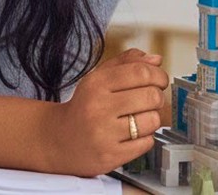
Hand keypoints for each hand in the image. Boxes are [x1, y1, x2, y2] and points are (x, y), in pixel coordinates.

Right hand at [45, 49, 168, 175]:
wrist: (57, 140)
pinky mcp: (109, 157)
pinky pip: (146, 143)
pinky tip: (132, 135)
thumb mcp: (100, 77)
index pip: (141, 72)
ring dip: (152, 119)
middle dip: (157, 97)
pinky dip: (146, 138)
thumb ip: (128, 62)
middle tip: (150, 100)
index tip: (160, 80)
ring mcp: (103, 135)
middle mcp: (98, 108)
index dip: (159, 75)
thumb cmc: (85, 106)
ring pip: (152, 120)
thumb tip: (156, 60)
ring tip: (140, 118)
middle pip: (151, 96)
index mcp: (96, 84)